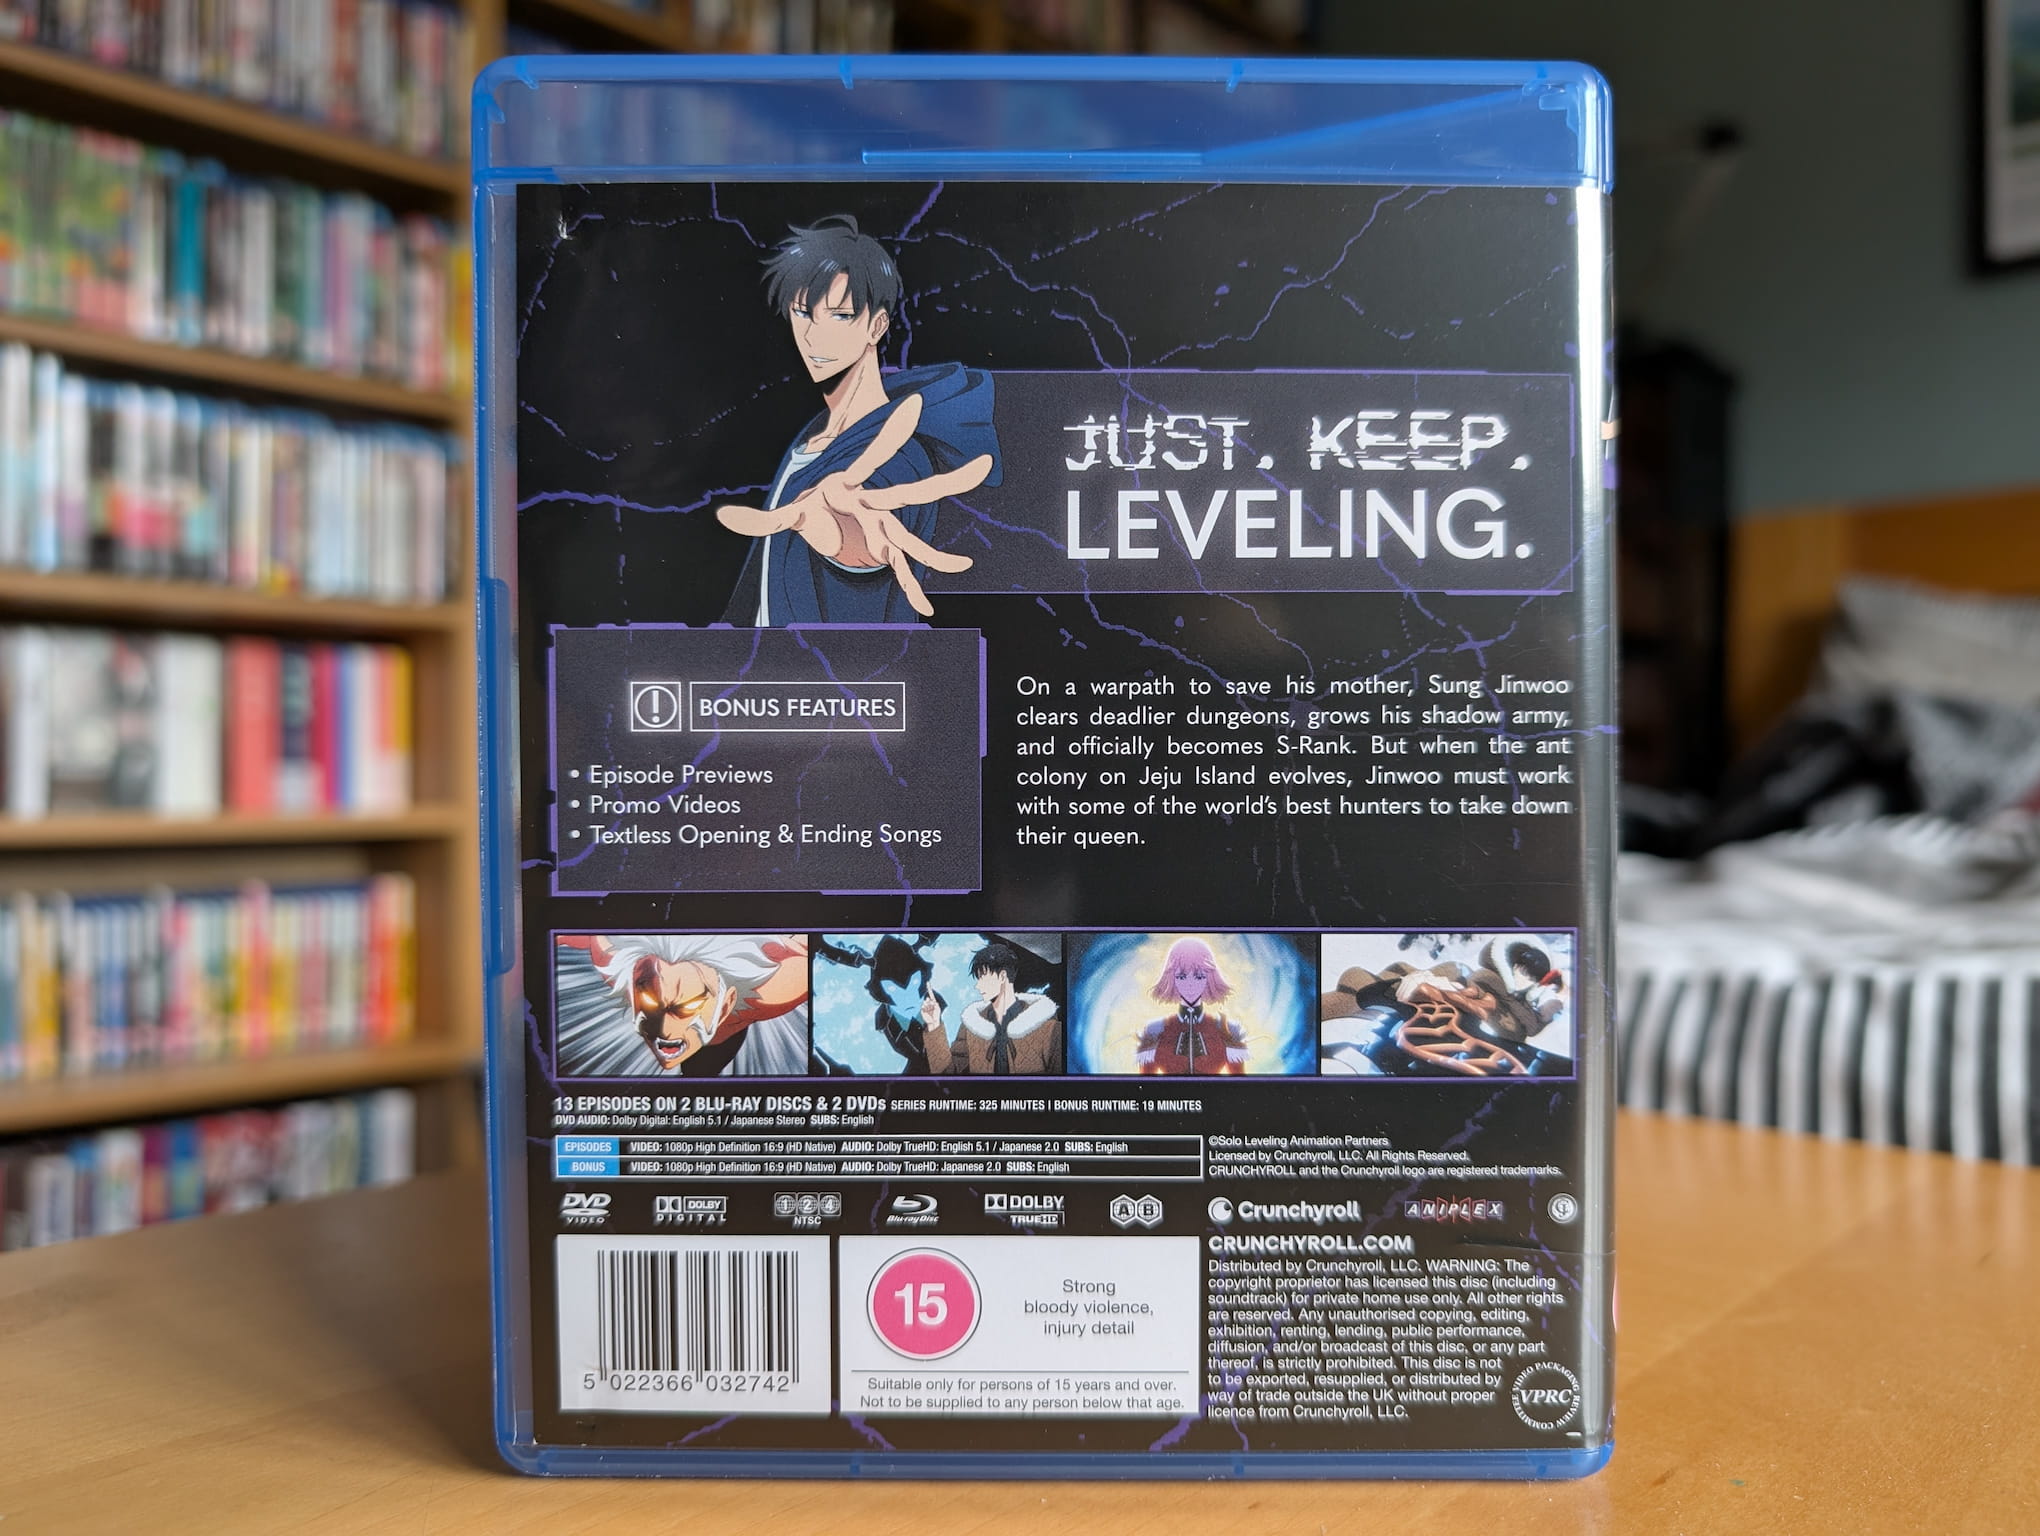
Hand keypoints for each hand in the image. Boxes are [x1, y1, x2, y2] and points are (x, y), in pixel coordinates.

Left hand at [717, 394, 987, 616]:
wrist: (828, 515)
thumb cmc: (811, 505)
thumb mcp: (786, 513)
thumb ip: (759, 518)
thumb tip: (723, 517)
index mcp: (855, 486)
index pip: (875, 458)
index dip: (893, 434)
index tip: (915, 408)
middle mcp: (879, 505)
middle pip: (914, 495)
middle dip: (948, 483)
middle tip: (983, 466)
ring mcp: (887, 528)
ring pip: (918, 541)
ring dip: (939, 556)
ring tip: (964, 566)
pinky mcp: (885, 551)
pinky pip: (903, 572)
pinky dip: (912, 591)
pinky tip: (925, 611)